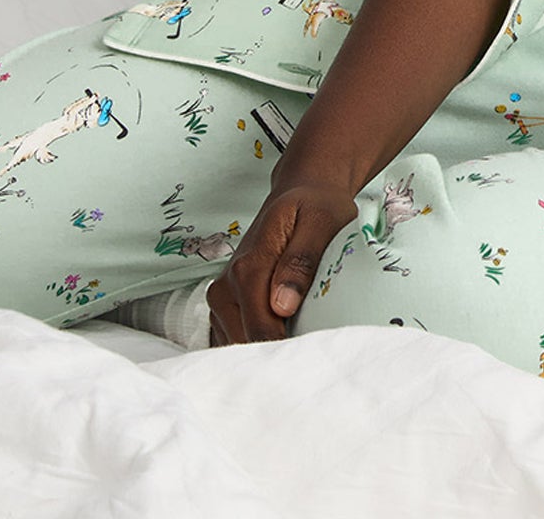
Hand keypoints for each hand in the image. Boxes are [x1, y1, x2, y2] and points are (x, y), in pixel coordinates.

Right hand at [206, 181, 361, 345]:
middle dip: (277, 350)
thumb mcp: (322, 222)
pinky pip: (232, 337)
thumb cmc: (316, 207)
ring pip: (238, 343)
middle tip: (310, 345)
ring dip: (265, 347)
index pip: (261, 329)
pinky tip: (279, 333)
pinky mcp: (224, 303)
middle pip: (247, 341)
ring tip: (298, 336)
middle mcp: (226, 285)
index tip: (313, 348)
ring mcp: (221, 296)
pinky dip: (253, 341)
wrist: (300, 193)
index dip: (287, 346)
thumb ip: (301, 261)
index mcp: (249, 267)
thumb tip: (282, 305)